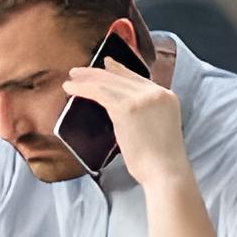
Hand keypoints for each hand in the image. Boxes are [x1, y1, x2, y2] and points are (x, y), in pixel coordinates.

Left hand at [61, 58, 192, 188]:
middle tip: (78, 72)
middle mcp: (156, 93)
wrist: (166, 171)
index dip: (118, 70)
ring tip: (70, 80)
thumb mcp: (158, 126)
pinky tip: (70, 88)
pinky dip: (82, 89)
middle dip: (97, 72)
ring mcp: (142, 98)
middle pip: (121, 77)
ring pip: (107, 82)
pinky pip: (99, 92)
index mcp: (167, 96)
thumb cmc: (159, 160)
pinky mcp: (126, 108)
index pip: (137, 77)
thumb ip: (145, 111)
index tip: (105, 64)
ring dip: (86, 79)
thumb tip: (122, 106)